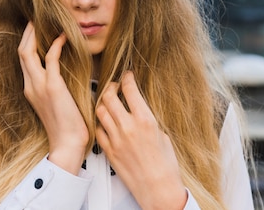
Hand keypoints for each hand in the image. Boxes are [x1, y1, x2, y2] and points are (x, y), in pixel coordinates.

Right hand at [18, 22, 88, 173]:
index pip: (23, 60)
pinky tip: (64, 37)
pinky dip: (56, 44)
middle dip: (28, 33)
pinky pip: (50, 58)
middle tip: (36, 19)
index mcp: (30, 89)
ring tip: (46, 21)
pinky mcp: (52, 86)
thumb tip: (63, 76)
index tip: (35, 30)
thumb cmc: (67, 126)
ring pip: (28, 51)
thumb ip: (54, 88)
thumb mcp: (55, 103)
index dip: (28, 42)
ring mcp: (39, 85)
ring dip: (36, 34)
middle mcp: (30, 85)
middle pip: (21, 51)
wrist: (67, 144)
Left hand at [95, 71, 187, 209]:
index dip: (127, 79)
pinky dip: (100, 123)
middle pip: (109, 96)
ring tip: (108, 102)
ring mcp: (116, 139)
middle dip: (111, 87)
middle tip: (114, 86)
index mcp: (145, 120)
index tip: (127, 76)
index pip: (129, 89)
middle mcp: (128, 127)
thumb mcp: (162, 134)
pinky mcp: (109, 151)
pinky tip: (106, 122)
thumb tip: (139, 108)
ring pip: (100, 111)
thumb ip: (147, 118)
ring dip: (103, 103)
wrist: (158, 188)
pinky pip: (98, 130)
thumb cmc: (165, 164)